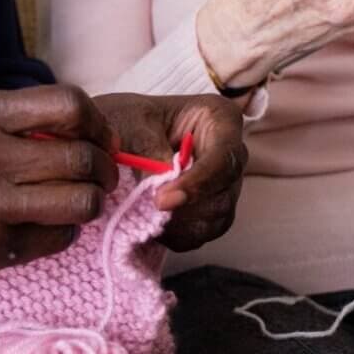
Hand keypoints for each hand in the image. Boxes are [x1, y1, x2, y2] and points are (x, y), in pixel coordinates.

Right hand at [0, 85, 119, 293]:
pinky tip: (42, 229)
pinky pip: (58, 237)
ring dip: (89, 204)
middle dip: (105, 169)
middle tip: (101, 177)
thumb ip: (8, 124)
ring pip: (81, 200)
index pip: (68, 104)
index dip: (98, 123)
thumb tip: (76, 133)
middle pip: (83, 155)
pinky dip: (62, 234)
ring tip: (75, 204)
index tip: (101, 139)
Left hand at [94, 92, 246, 250]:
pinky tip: (155, 227)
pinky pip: (206, 232)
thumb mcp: (133, 123)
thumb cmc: (133, 117)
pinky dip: (180, 236)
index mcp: (220, 119)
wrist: (124, 133)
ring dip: (182, 225)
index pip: (224, 155)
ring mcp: (224, 183)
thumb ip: (147, 147)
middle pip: (225, 190)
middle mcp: (229, 153)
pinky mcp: (211, 208)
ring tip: (147, 218)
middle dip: (187, 207)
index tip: (162, 199)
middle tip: (150, 211)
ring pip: (218, 216)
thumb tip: (162, 182)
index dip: (199, 181)